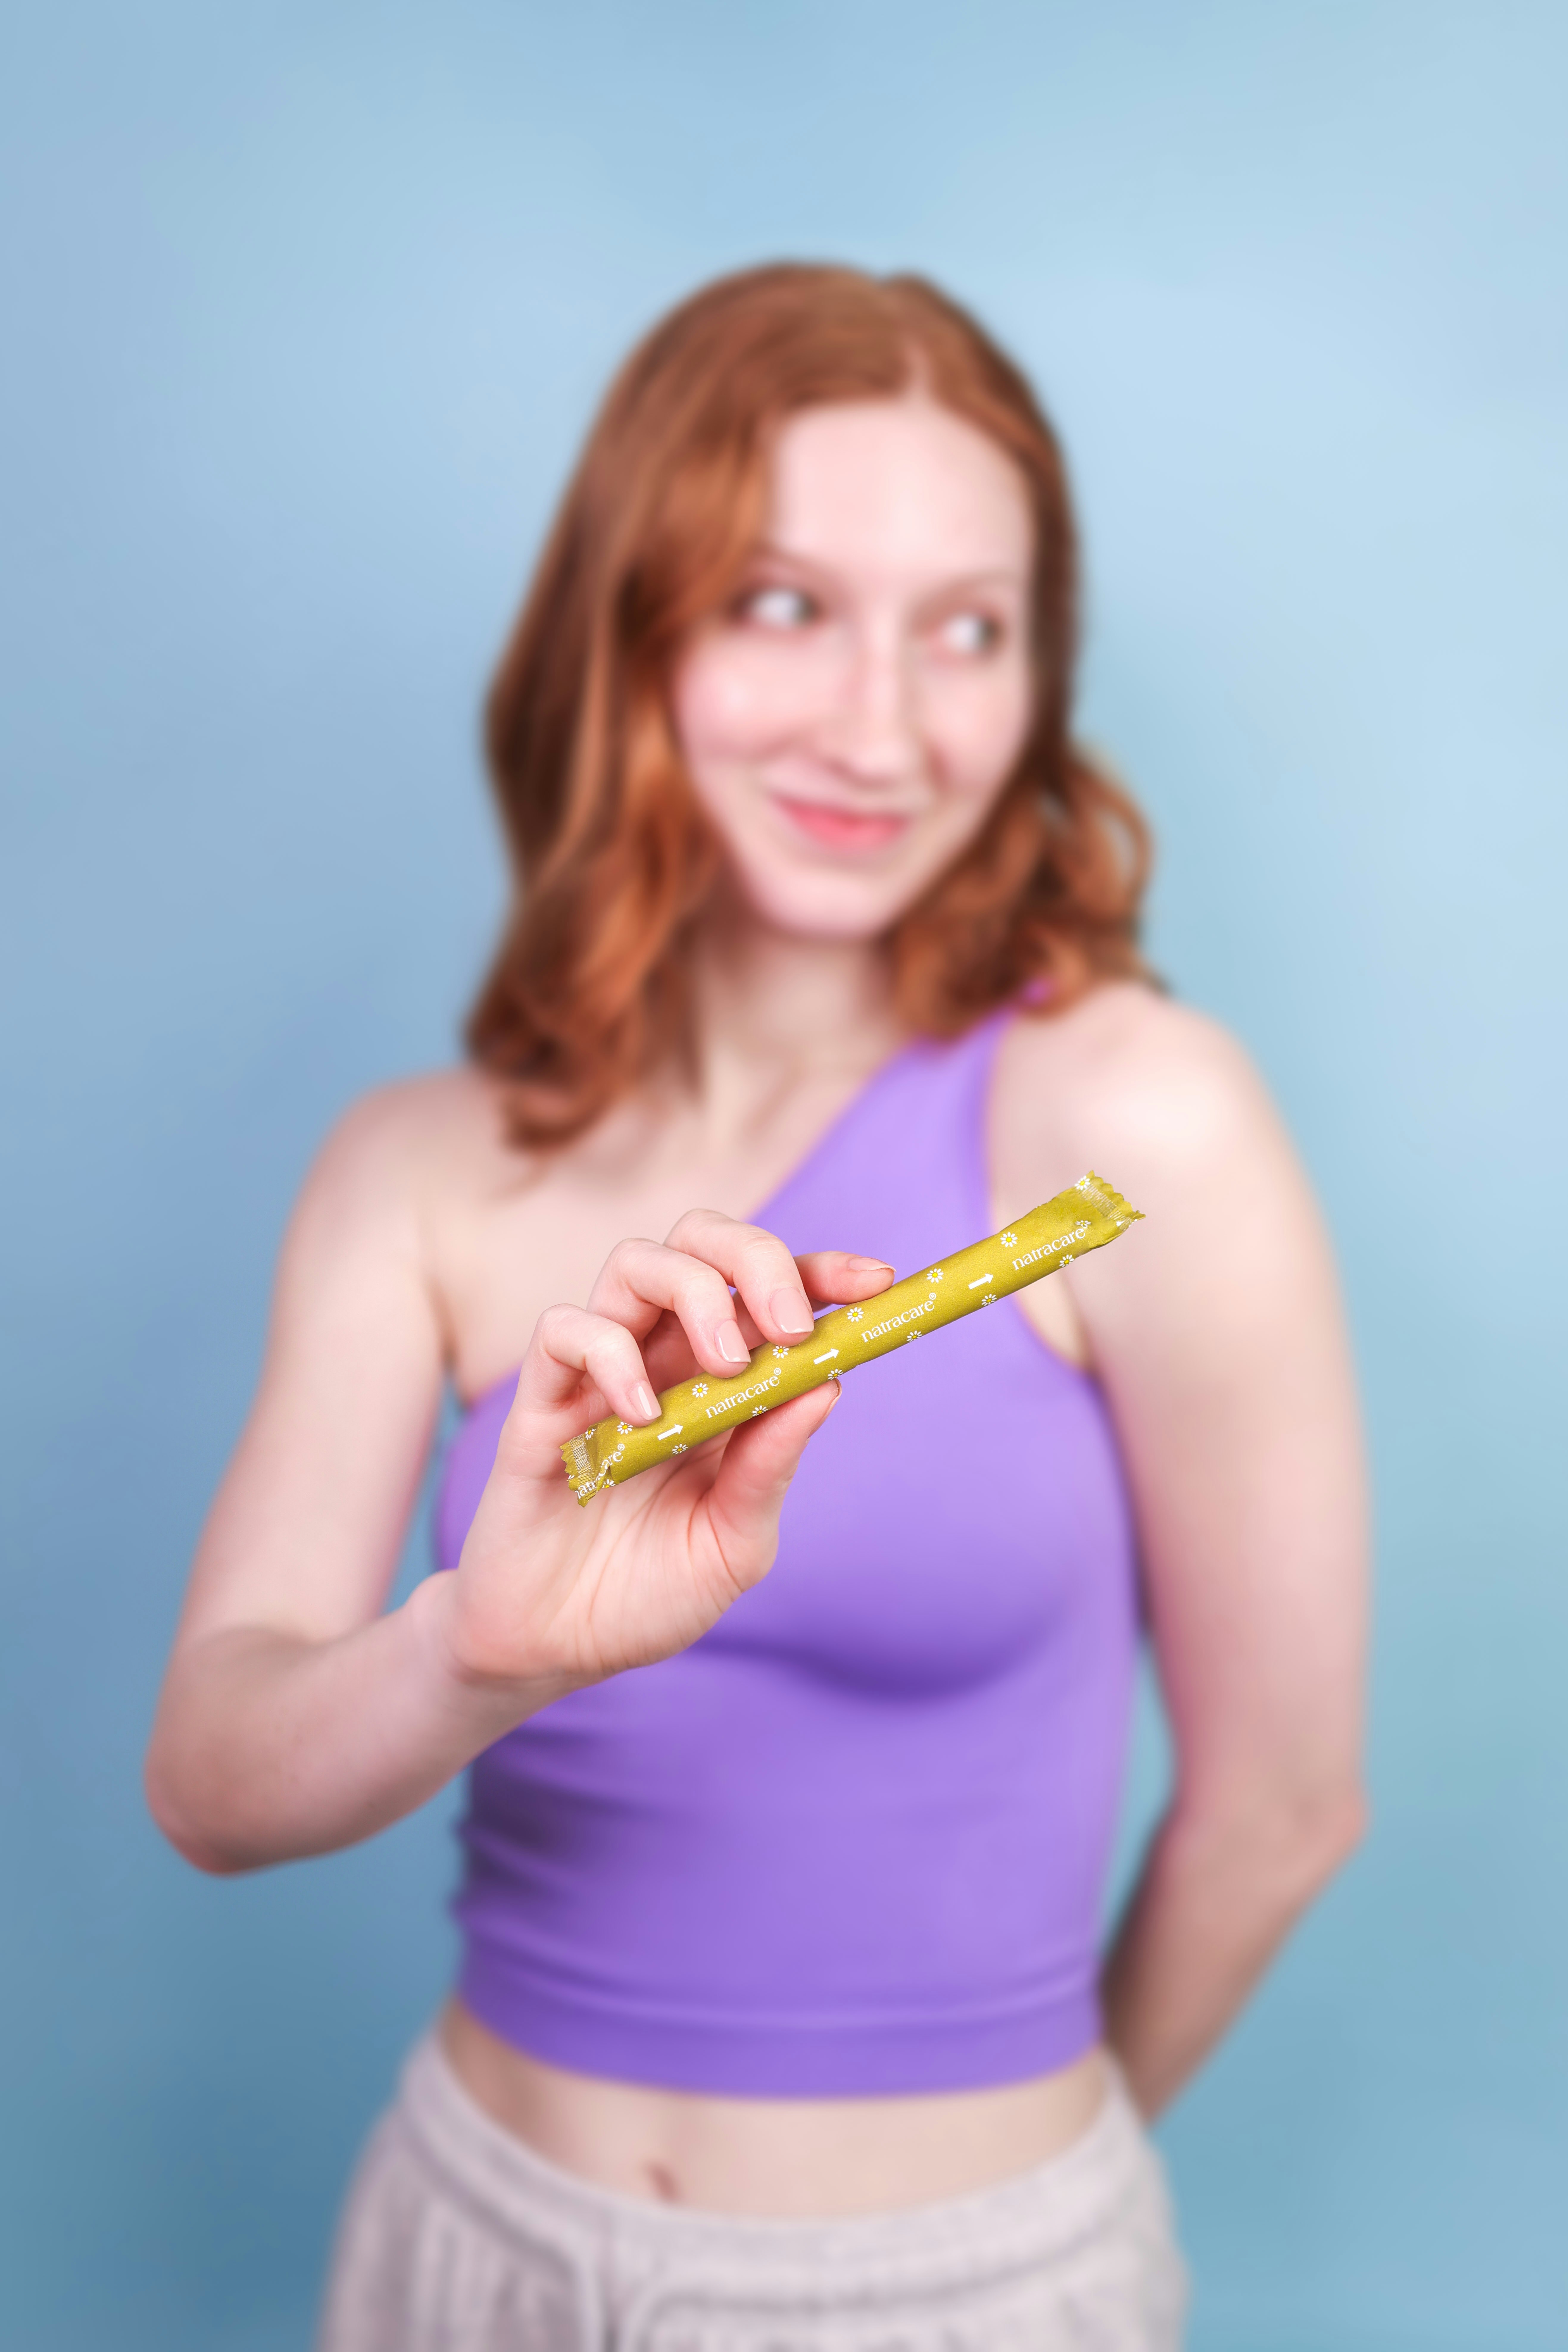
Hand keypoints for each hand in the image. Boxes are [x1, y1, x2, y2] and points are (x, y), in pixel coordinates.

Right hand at [428, 1211, 894, 1695]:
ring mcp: (599, 1374)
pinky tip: (641, 1413)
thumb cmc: (650, 1594)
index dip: (822, 1272)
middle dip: (755, 1257)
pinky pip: (563, 1330)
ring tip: (723, 1369)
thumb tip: (829, 1383)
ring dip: (694, 1294)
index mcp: (721, 1384)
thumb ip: (771, 1467)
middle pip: (700, 1242)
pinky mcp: (541, 1401)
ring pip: (635, 1264)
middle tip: (788, 1325)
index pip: (771, 1292)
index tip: (877, 1283)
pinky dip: (609, 1352)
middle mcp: (662, 1360)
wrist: (557, 1650)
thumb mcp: (734, 1543)